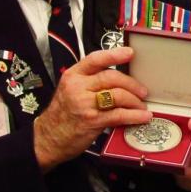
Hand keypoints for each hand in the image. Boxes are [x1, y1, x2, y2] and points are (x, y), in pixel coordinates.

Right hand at [33, 47, 151, 172]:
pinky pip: (119, 115)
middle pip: (111, 77)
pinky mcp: (92, 121)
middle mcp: (78, 87)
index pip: (95, 59)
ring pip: (118, 95)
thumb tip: (120, 79)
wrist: (48, 138)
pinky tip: (143, 117)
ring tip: (142, 106)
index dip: (114, 54)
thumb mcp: (71, 90)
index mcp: (73, 75)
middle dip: (132, 84)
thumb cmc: (62, 114)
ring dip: (135, 100)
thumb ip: (91, 82)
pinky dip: (134, 116)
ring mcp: (85, 104)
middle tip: (142, 90)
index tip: (130, 53)